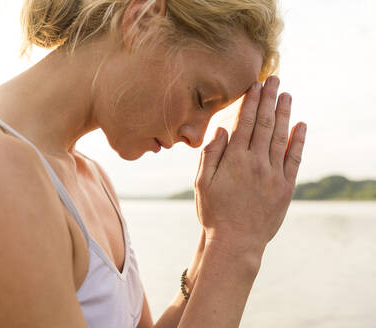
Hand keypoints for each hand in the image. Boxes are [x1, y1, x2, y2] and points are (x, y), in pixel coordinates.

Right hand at [194, 76, 306, 253]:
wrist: (236, 242)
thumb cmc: (214, 212)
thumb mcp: (202, 183)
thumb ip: (210, 155)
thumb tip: (221, 130)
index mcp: (234, 160)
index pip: (244, 123)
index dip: (251, 102)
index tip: (255, 85)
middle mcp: (256, 163)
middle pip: (264, 124)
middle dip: (269, 99)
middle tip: (274, 80)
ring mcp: (274, 174)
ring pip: (281, 137)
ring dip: (284, 114)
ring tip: (286, 95)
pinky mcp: (286, 187)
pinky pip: (295, 159)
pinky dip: (299, 140)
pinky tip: (301, 125)